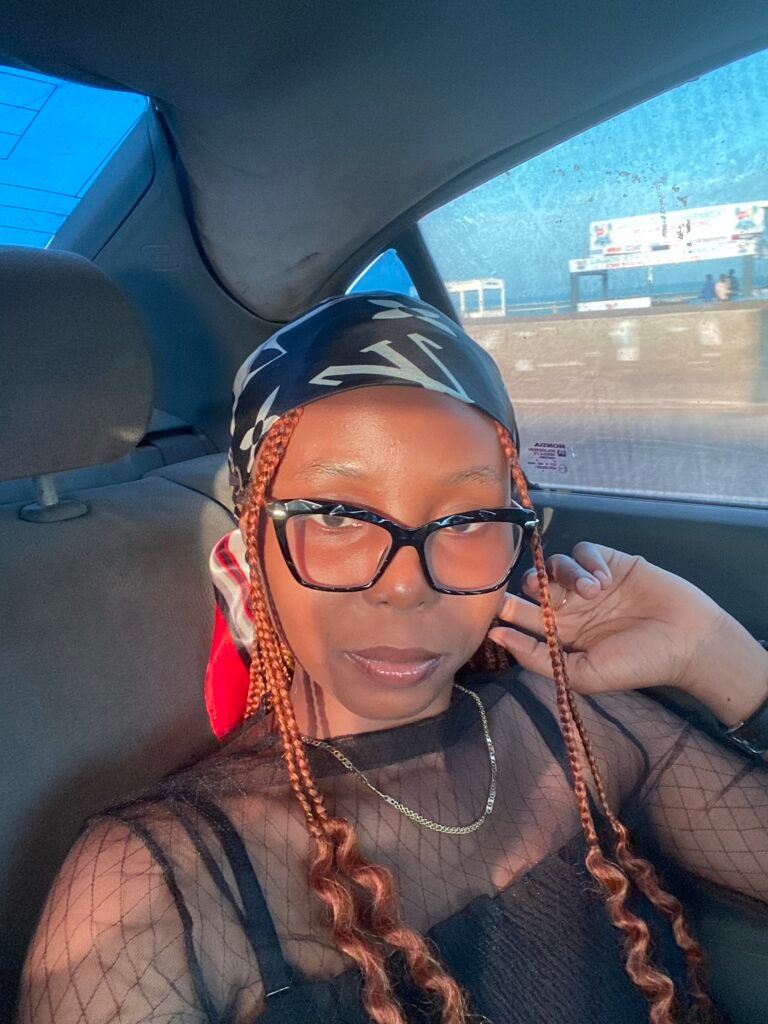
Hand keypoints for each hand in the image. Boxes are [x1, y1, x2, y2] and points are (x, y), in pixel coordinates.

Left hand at [489, 542, 728, 696]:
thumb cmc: (637, 664)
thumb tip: (496, 635)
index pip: (521, 616)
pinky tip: (605, 580)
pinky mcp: (609, 562)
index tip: (500, 606)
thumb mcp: (582, 674)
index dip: (507, 608)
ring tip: (593, 592)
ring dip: (566, 575)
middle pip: (532, 585)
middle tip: (544, 592)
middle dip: (530, 585)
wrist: (688, 641)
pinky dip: (588, 562)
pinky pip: (583, 550)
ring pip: (554, 564)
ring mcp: (589, 583)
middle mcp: (570, 607)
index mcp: (560, 635)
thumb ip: (536, 657)